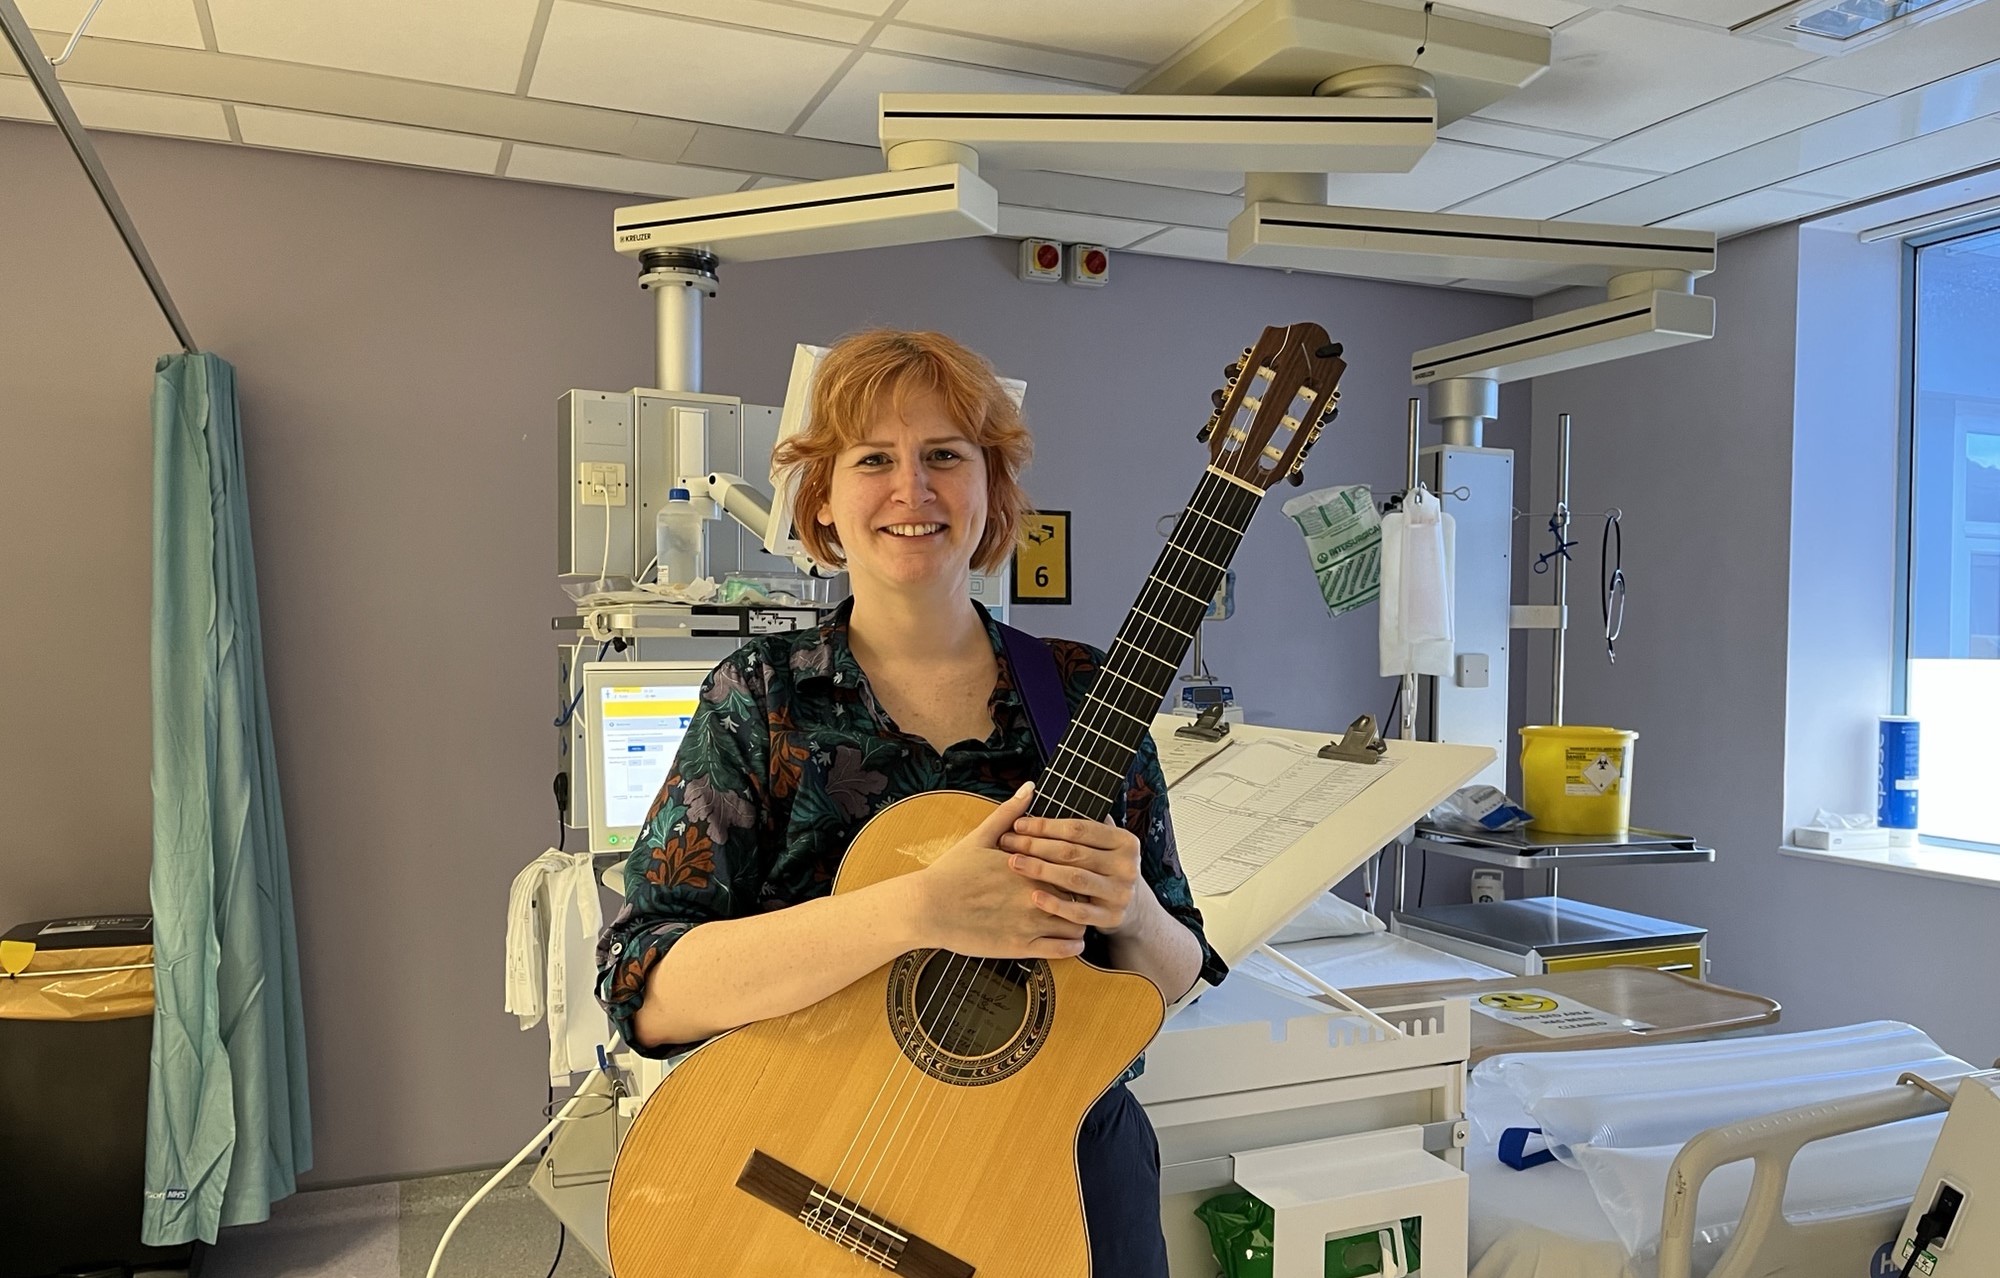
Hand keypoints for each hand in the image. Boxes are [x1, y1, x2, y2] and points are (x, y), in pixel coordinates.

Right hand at [910, 784, 1088, 959]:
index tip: (1080, 869)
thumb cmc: (952, 872)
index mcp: (1031, 863)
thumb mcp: (981, 836)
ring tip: (1076, 917)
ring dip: (1081, 920)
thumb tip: (1030, 786)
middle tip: (1083, 894)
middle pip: (1082, 894)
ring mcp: (1030, 921)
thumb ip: (1010, 812)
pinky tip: (1068, 939)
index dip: (1082, 867)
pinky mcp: (1021, 946)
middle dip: (1086, 894)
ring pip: (1079, 923)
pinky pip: (1064, 949)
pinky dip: (1072, 945)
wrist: (928, 907)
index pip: (1076, 864)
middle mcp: (1036, 892)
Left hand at [999, 812, 1144, 935]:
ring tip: (1014, 863)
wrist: (1133, 906)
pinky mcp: (1111, 919)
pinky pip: (1078, 912)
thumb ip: (1082, 824)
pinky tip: (1034, 896)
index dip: (1045, 825)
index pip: (1079, 829)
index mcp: (1125, 841)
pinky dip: (1055, 904)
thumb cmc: (1104, 866)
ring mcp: (1120, 894)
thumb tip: (1035, 795)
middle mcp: (1127, 866)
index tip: (1018, 824)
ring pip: (1074, 879)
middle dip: (1035, 846)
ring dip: (1040, 870)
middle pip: (1073, 852)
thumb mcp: (1104, 843)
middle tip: (1007, 842)